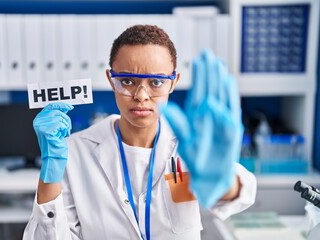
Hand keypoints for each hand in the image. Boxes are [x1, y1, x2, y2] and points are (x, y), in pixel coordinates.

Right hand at [33, 102, 73, 182]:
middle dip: (66, 119)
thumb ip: (59, 116)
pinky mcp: (46, 131)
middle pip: (57, 112)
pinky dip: (64, 129)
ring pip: (60, 118)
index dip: (61, 105)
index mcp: (39, 119)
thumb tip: (66, 107)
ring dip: (66, 125)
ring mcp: (40, 126)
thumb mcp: (57, 126)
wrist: (54, 157)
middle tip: (67, 128)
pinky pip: (60, 124)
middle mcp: (37, 122)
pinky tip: (62, 135)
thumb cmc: (56, 143)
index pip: (50, 106)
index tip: (70, 107)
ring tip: (63, 133)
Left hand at [161, 50, 243, 207]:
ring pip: (220, 95)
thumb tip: (163, 106)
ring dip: (219, 80)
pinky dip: (228, 96)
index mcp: (197, 115)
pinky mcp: (231, 128)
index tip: (198, 59)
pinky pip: (229, 109)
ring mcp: (222, 120)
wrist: (210, 174)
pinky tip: (227, 81)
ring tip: (218, 64)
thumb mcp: (185, 138)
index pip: (199, 90)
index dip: (199, 75)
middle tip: (207, 54)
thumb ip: (177, 122)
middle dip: (209, 72)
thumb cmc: (197, 156)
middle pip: (210, 89)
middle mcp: (210, 114)